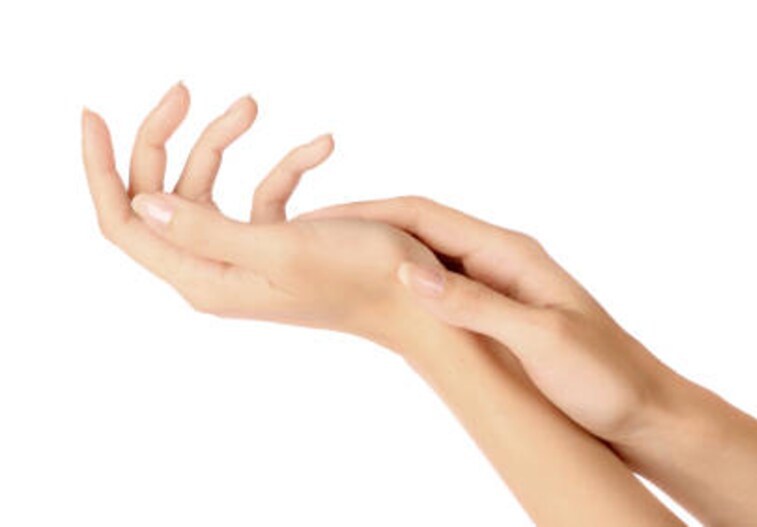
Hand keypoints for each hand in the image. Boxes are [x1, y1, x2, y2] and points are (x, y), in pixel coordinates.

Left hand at [81, 83, 441, 341]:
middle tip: (183, 90)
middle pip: (160, 195)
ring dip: (223, 142)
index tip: (94, 114)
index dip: (100, 170)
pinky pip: (261, 191)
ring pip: (205, 186)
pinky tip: (322, 146)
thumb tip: (140, 205)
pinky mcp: (274, 241)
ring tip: (251, 104)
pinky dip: (284, 164)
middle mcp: (215, 267)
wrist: (415, 299)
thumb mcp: (280, 249)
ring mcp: (244, 253)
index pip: (124, 223)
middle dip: (167, 139)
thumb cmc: (358, 278)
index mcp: (205, 277)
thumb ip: (205, 229)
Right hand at [298, 196, 681, 441]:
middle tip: (309, 239)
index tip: (321, 220)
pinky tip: (379, 301)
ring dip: (379, 257)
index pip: (425, 216)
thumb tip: (409, 274)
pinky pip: (438, 291)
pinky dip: (403, 289)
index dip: (370, 212)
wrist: (644, 410)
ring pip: (425, 259)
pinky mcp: (496, 315)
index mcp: (509, 254)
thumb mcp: (543, 340)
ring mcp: (496, 287)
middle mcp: (498, 261)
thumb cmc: (605, 377)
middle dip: (364, 228)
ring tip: (330, 264)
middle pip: (418, 230)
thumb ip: (478, 305)